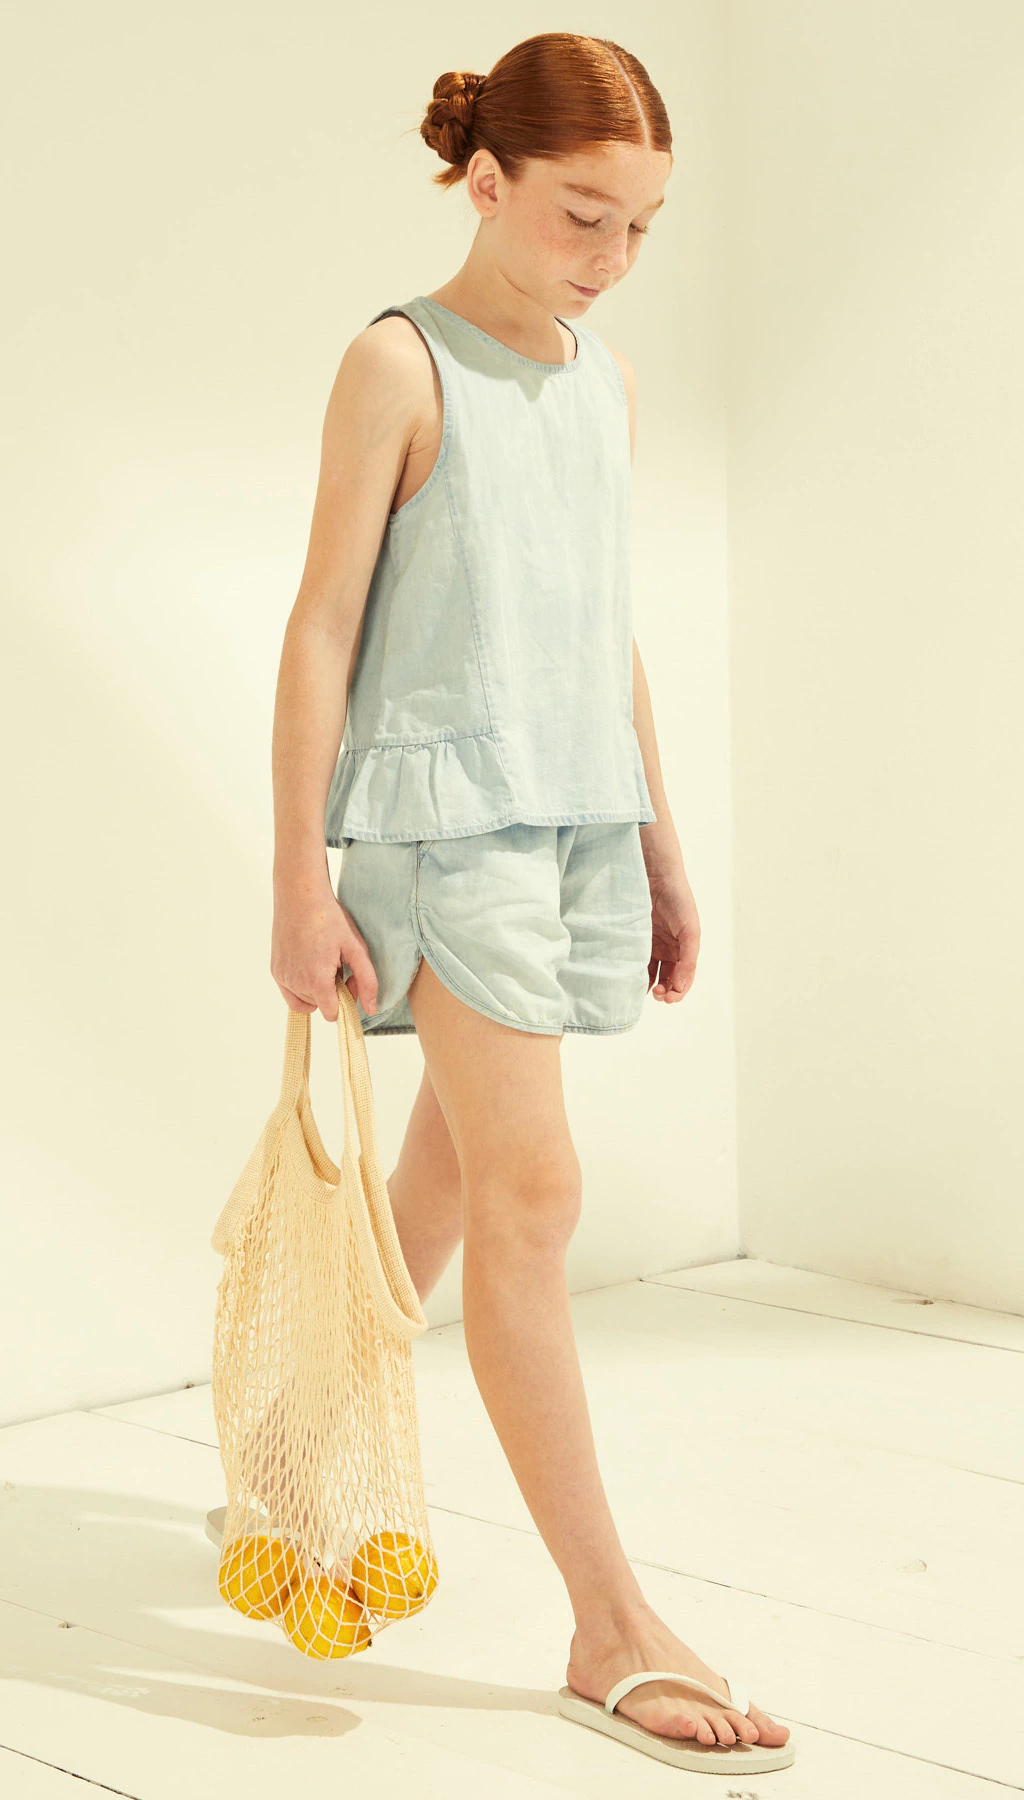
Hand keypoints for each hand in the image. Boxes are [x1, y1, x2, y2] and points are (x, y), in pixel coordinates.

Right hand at [270, 885, 377, 1021]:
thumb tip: (371, 1009)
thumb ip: (366, 981)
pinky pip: (290, 992)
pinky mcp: (275, 970)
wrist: (300, 896)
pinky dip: (301, 984)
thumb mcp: (355, 949)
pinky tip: (310, 962)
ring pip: (304, 1000)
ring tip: (322, 960)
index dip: (345, 1001)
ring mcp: (282, 977)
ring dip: (316, 988)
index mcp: (316, 980)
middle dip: (331, 992)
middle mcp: (295, 983)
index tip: (349, 980)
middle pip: (319, 1006)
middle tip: (338, 964)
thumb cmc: (329, 919)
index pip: (331, 1014)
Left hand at [645, 861, 699, 1005]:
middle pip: (666, 980)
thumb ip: (687, 960)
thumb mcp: (690, 931)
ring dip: (647, 986)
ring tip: (642, 991)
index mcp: (684, 950)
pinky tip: (629, 978)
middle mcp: (668, 951)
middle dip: (664, 992)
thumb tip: (679, 987)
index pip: (682, 979)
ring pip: (649, 974)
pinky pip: (633, 961)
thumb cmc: (678, 900)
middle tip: (657, 995)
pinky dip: (632, 972)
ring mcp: (650, 946)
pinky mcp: (633, 940)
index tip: (667, 997)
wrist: (655, 876)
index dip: (677, 992)